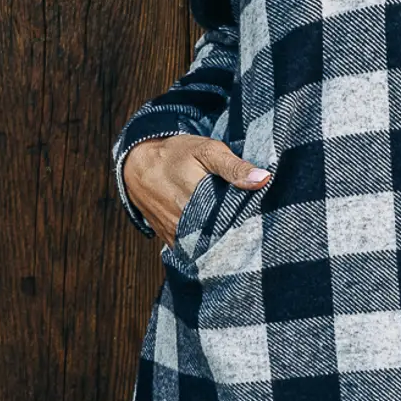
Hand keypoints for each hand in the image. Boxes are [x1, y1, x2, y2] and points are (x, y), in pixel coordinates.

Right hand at [122, 134, 270, 239]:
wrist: (137, 164)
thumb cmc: (175, 154)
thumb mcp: (207, 151)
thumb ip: (234, 167)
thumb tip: (263, 179)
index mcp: (199, 200)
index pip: (235, 221)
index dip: (251, 220)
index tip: (262, 216)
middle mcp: (186, 223)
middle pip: (223, 236)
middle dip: (239, 232)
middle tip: (254, 224)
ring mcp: (177, 234)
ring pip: (209, 245)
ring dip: (223, 239)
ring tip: (237, 229)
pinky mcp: (171, 240)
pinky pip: (194, 249)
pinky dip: (207, 244)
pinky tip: (217, 234)